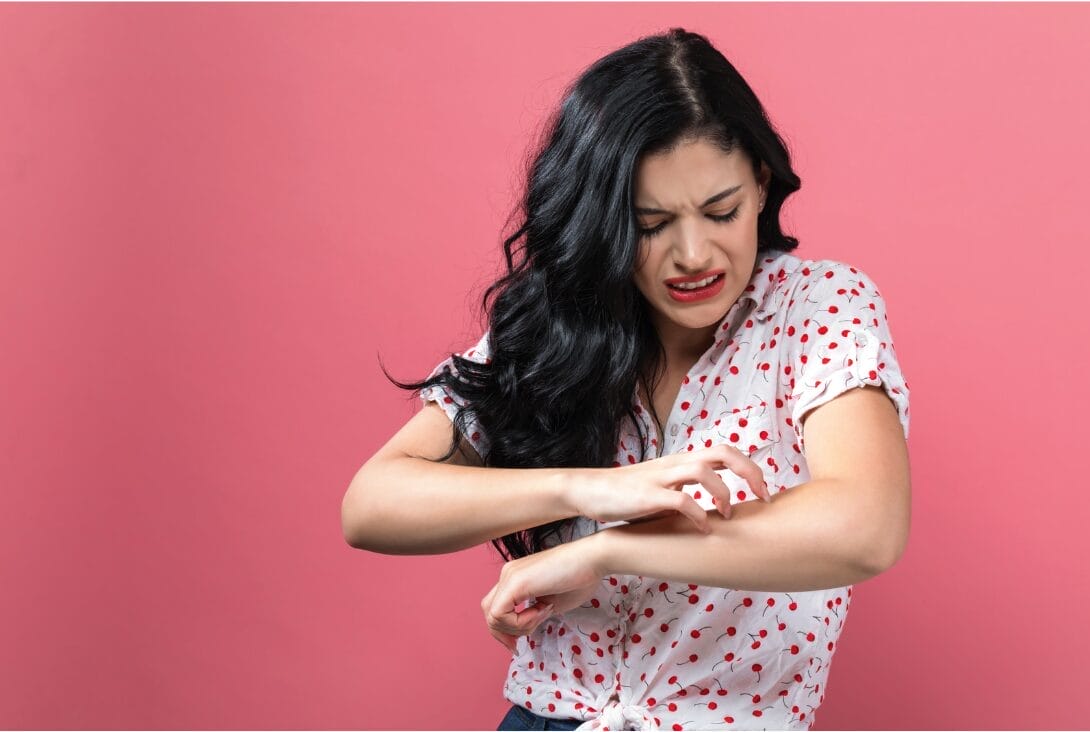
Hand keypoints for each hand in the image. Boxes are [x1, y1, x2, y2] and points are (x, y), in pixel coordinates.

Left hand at [480, 536, 605, 652]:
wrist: (593, 559)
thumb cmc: (580, 579)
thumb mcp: (551, 604)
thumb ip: (533, 615)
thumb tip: (524, 629)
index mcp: (515, 578)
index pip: (496, 608)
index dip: (505, 630)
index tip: (518, 644)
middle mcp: (508, 574)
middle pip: (488, 612)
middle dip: (503, 634)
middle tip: (520, 644)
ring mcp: (509, 576)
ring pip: (492, 616)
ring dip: (518, 627)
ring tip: (544, 614)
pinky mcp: (515, 581)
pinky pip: (500, 614)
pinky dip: (519, 622)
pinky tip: (542, 611)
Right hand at [566, 445, 770, 531]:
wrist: (591, 491)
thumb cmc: (629, 494)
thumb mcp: (665, 488)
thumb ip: (689, 492)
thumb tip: (717, 512)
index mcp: (683, 461)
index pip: (726, 451)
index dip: (751, 468)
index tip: (764, 493)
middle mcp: (676, 464)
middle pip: (723, 452)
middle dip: (750, 473)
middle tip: (763, 498)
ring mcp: (662, 477)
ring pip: (704, 471)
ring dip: (724, 493)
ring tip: (728, 515)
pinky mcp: (648, 495)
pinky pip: (681, 500)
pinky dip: (699, 515)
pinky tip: (704, 530)